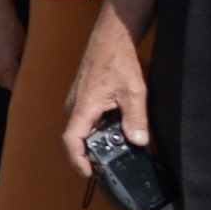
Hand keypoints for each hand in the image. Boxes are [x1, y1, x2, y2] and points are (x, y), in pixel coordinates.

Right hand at [58, 16, 149, 179]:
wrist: (112, 36)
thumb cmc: (118, 59)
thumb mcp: (134, 92)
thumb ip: (136, 119)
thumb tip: (139, 141)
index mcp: (83, 107)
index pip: (72, 141)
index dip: (77, 160)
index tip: (88, 173)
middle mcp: (75, 105)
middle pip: (78, 137)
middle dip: (93, 152)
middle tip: (113, 160)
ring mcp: (78, 100)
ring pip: (84, 127)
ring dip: (99, 137)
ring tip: (120, 141)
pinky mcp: (84, 95)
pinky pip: (88, 117)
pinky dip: (101, 125)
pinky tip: (118, 122)